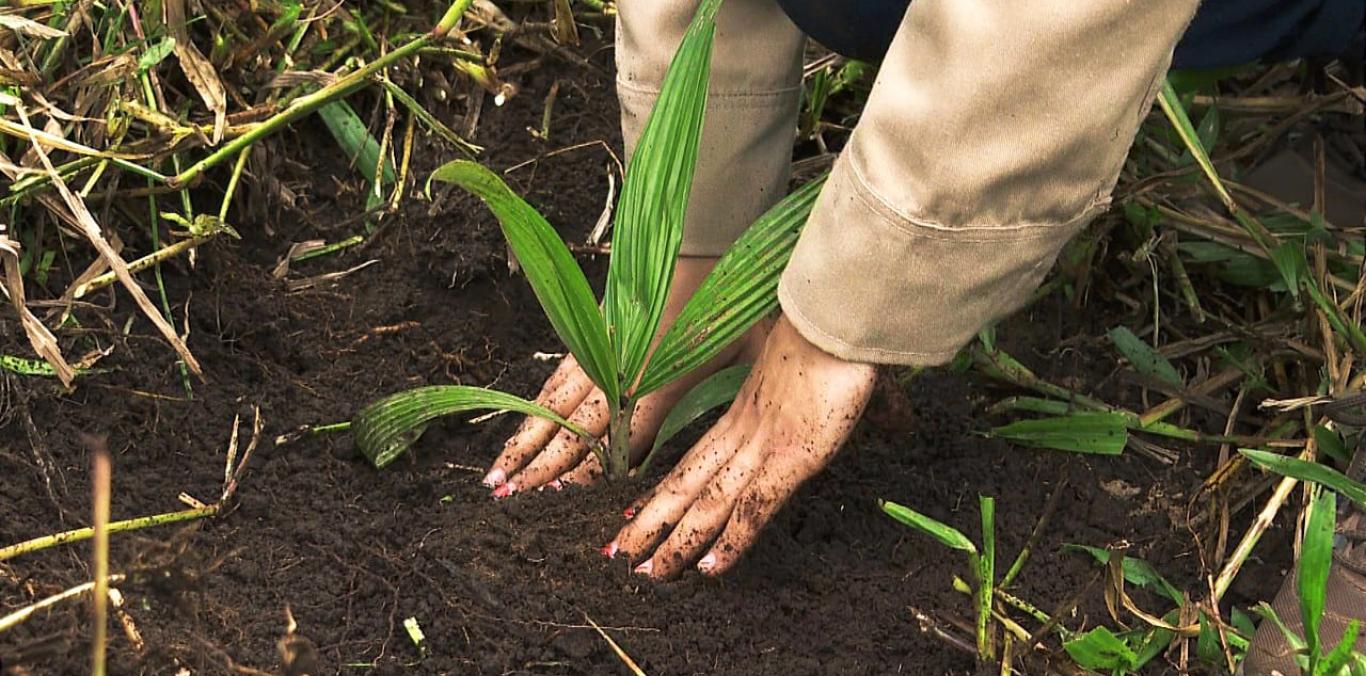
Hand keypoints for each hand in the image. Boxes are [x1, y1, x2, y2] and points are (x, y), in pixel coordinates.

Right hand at [483, 257, 770, 494]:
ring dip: (525, 443)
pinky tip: (522, 427)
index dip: (591, 474)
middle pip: (572, 431)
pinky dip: (536, 409)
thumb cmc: (724, 313)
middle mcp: (621, 377)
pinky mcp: (590, 338)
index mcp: (660, 389)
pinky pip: (557, 382)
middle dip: (540, 467)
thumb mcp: (735, 364)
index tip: (565, 501)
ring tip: (498, 476)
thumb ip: (715, 401)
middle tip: (507, 497)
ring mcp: (600, 357)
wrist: (698, 252)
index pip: (619, 444)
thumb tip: (712, 440)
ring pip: (554, 409)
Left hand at [603, 314, 875, 577]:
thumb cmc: (829, 332)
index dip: (664, 490)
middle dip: (651, 522)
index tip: (634, 512)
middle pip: (686, 484)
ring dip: (675, 540)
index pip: (695, 459)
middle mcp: (744, 432)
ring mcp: (765, 446)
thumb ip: (807, 386)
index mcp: (745, 410)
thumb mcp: (808, 364)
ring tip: (644, 572)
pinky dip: (730, 540)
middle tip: (617, 554)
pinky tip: (708, 568)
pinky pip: (753, 508)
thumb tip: (825, 393)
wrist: (838, 313)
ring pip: (707, 502)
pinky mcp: (792, 458)